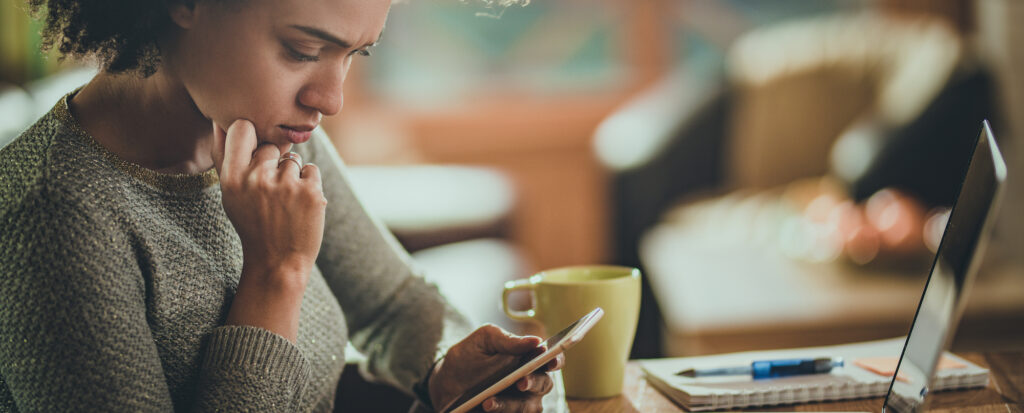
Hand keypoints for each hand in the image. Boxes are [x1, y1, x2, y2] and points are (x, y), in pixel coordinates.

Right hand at [211, 119, 326, 340]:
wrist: (278, 262)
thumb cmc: (252, 224)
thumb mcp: (230, 194)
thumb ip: (225, 157)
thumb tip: (219, 120)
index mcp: (231, 179)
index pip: (241, 127)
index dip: (251, 135)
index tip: (253, 151)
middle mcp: (257, 179)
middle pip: (271, 146)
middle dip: (273, 164)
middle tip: (270, 194)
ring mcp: (286, 185)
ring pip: (293, 160)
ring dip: (293, 177)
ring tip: (285, 204)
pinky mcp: (311, 192)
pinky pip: (312, 170)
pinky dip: (310, 185)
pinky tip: (300, 206)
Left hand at [429, 325, 563, 412]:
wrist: (445, 383)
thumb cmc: (469, 357)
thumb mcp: (483, 341)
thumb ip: (507, 340)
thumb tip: (536, 341)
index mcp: (529, 359)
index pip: (552, 359)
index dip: (556, 360)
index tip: (550, 360)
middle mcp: (531, 383)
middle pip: (544, 385)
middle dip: (533, 383)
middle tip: (520, 382)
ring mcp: (520, 403)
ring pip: (528, 408)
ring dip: (510, 405)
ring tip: (489, 402)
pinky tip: (485, 408)